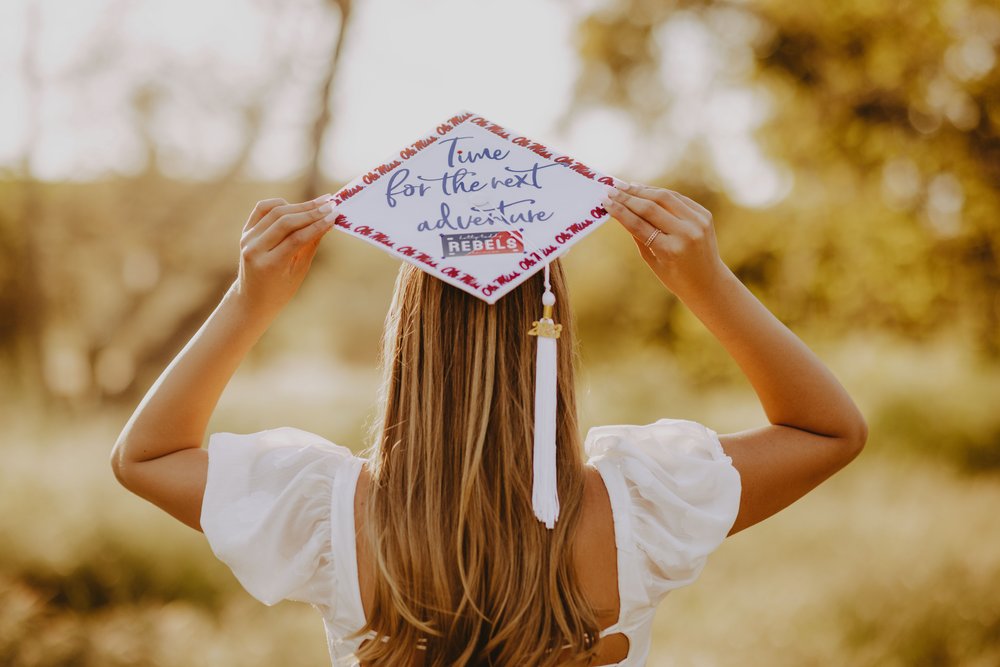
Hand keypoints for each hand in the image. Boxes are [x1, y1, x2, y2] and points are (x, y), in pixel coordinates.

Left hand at [233, 194, 337, 317]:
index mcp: (269, 265)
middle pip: (285, 222)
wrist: (252, 298)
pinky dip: (280, 204)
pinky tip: (296, 206)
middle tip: (331, 205)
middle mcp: (254, 249)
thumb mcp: (299, 271)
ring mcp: (247, 238)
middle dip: (311, 212)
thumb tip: (328, 222)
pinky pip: (262, 208)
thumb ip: (311, 245)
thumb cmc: (280, 290)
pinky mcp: (246, 231)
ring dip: (300, 206)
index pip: (297, 238)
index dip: (317, 225)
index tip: (335, 215)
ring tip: (320, 203)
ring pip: (275, 212)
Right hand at [602, 181, 726, 298]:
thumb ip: (638, 235)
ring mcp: (698, 222)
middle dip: (627, 197)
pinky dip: (659, 193)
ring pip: (665, 197)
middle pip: (650, 208)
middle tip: (610, 190)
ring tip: (624, 186)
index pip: (638, 225)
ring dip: (642, 190)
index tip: (605, 201)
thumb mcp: (652, 261)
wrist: (708, 282)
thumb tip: (621, 210)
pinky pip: (677, 198)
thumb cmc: (674, 276)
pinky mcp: (704, 215)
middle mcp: (686, 233)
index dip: (619, 211)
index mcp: (670, 250)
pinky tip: (644, 190)